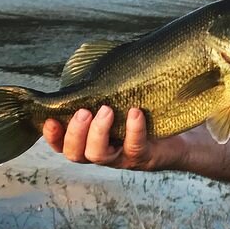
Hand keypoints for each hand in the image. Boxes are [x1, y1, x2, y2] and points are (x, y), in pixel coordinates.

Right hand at [42, 106, 173, 170]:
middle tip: (84, 111)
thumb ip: (99, 97)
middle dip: (74, 132)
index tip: (50, 119)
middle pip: (76, 154)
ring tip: (106, 110)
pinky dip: (133, 129)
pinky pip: (134, 147)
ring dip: (98, 132)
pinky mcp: (143, 158)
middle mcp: (102, 153)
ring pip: (98, 155)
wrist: (179, 140)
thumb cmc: (143, 118)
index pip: (62, 145)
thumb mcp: (117, 106)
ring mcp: (122, 158)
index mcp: (89, 142)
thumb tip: (86, 70)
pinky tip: (135, 112)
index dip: (53, 136)